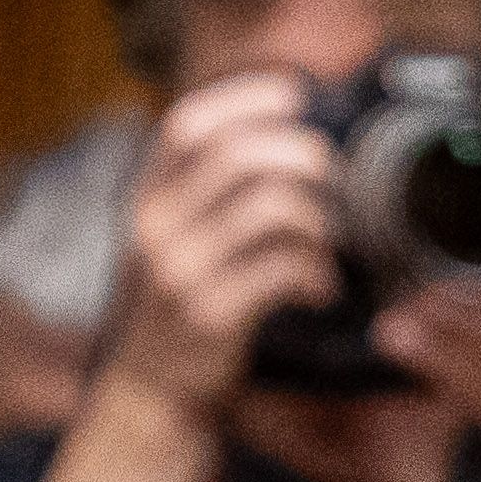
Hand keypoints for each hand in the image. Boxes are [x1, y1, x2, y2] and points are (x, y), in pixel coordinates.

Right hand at [102, 68, 345, 414]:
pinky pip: (281, 268)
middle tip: (333, 176)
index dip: (245, 96)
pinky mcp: (209, 312)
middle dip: (301, 152)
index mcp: (147, 197)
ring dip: (318, 218)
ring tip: (326, 243)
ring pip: (268, 206)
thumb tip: (279, 137)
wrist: (152, 388)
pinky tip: (318, 289)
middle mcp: (155, 225)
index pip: (187, 124)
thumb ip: (207, 192)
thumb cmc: (184, 304)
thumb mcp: (177, 238)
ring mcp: (179, 269)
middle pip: (238, 154)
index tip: (296, 92)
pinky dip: (315, 272)